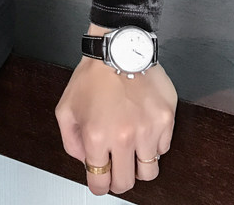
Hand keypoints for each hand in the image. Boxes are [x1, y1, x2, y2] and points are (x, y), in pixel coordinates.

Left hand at [54, 24, 176, 196]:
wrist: (118, 49)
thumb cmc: (92, 76)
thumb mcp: (66, 107)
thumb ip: (71, 140)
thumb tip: (85, 161)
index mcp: (97, 137)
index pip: (100, 182)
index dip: (99, 185)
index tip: (101, 182)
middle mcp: (124, 138)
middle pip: (126, 183)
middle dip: (118, 181)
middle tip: (117, 169)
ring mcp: (149, 130)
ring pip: (149, 172)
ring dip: (138, 164)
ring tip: (132, 148)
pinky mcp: (166, 121)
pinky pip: (163, 149)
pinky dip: (153, 145)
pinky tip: (143, 128)